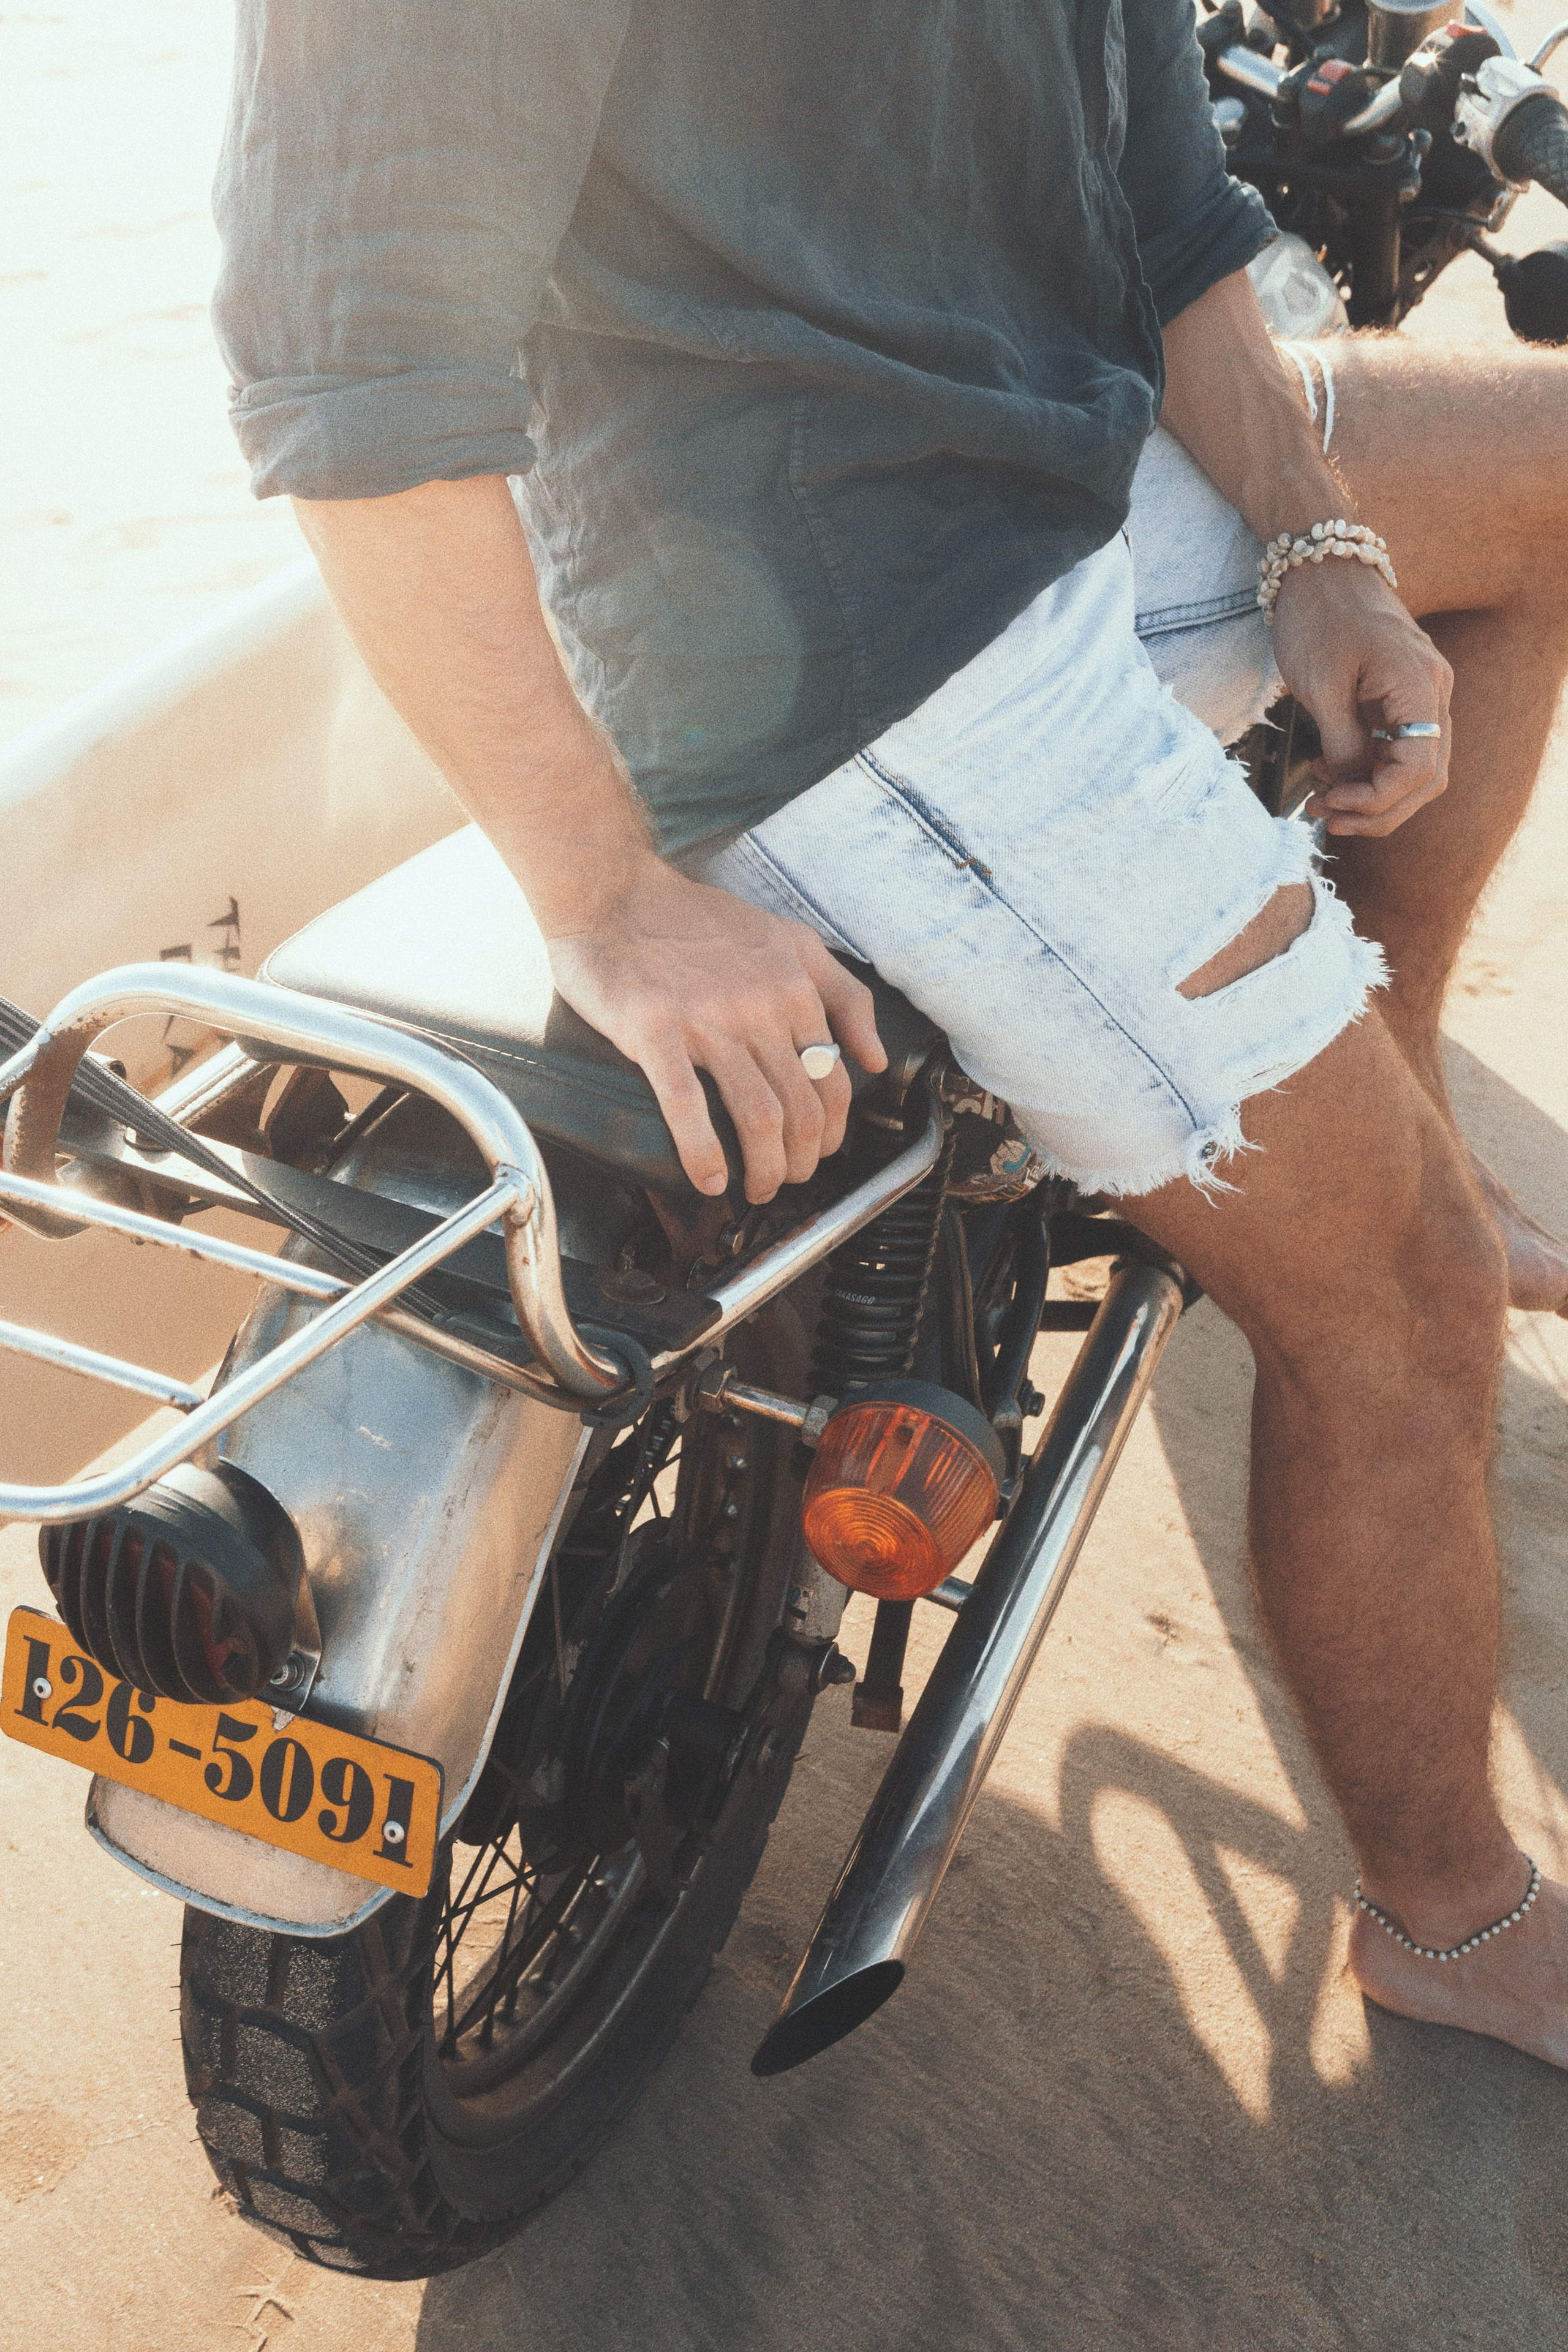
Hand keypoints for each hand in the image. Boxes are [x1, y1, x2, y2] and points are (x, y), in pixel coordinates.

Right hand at [544, 859, 886, 1201]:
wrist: (613, 892)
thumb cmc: (696, 920)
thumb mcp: (789, 938)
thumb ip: (841, 993)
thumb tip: (874, 1058)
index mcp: (793, 987)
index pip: (833, 1080)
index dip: (830, 1132)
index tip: (814, 1152)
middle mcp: (759, 1006)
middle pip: (802, 1108)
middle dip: (800, 1161)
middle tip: (783, 1181)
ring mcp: (706, 1019)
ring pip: (758, 1114)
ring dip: (763, 1168)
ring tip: (753, 1188)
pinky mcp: (653, 1030)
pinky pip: (687, 1105)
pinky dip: (703, 1153)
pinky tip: (709, 1180)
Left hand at [1270, 560, 1452, 838]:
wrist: (1320, 566)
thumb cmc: (1317, 616)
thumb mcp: (1320, 686)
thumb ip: (1342, 743)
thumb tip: (1352, 784)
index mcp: (1419, 686)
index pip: (1418, 769)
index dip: (1377, 800)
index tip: (1332, 802)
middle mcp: (1434, 693)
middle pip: (1425, 778)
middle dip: (1377, 809)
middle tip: (1326, 817)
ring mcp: (1423, 694)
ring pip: (1415, 769)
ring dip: (1372, 795)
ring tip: (1322, 800)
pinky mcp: (1404, 696)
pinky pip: (1399, 747)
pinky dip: (1367, 770)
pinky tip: (1328, 771)